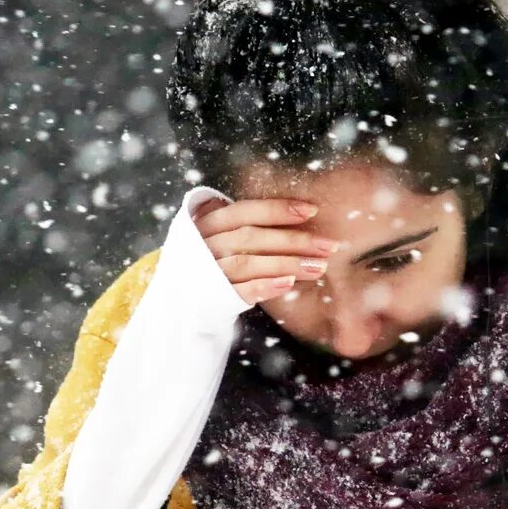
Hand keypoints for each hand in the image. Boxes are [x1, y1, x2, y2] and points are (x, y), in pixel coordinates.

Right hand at [192, 197, 332, 306]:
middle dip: (294, 240)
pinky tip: (288, 284)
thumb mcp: (220, 235)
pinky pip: (240, 291)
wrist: (179, 298)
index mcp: (208, 223)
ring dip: (287, 264)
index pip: (246, 211)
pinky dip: (264, 286)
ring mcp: (207, 273)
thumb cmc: (210, 260)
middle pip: (252, 237)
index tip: (311, 210)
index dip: (278, 209)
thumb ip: (247, 224)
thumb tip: (299, 212)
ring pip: (248, 263)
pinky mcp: (212, 299)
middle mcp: (205, 245)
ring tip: (319, 267)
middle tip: (328, 245)